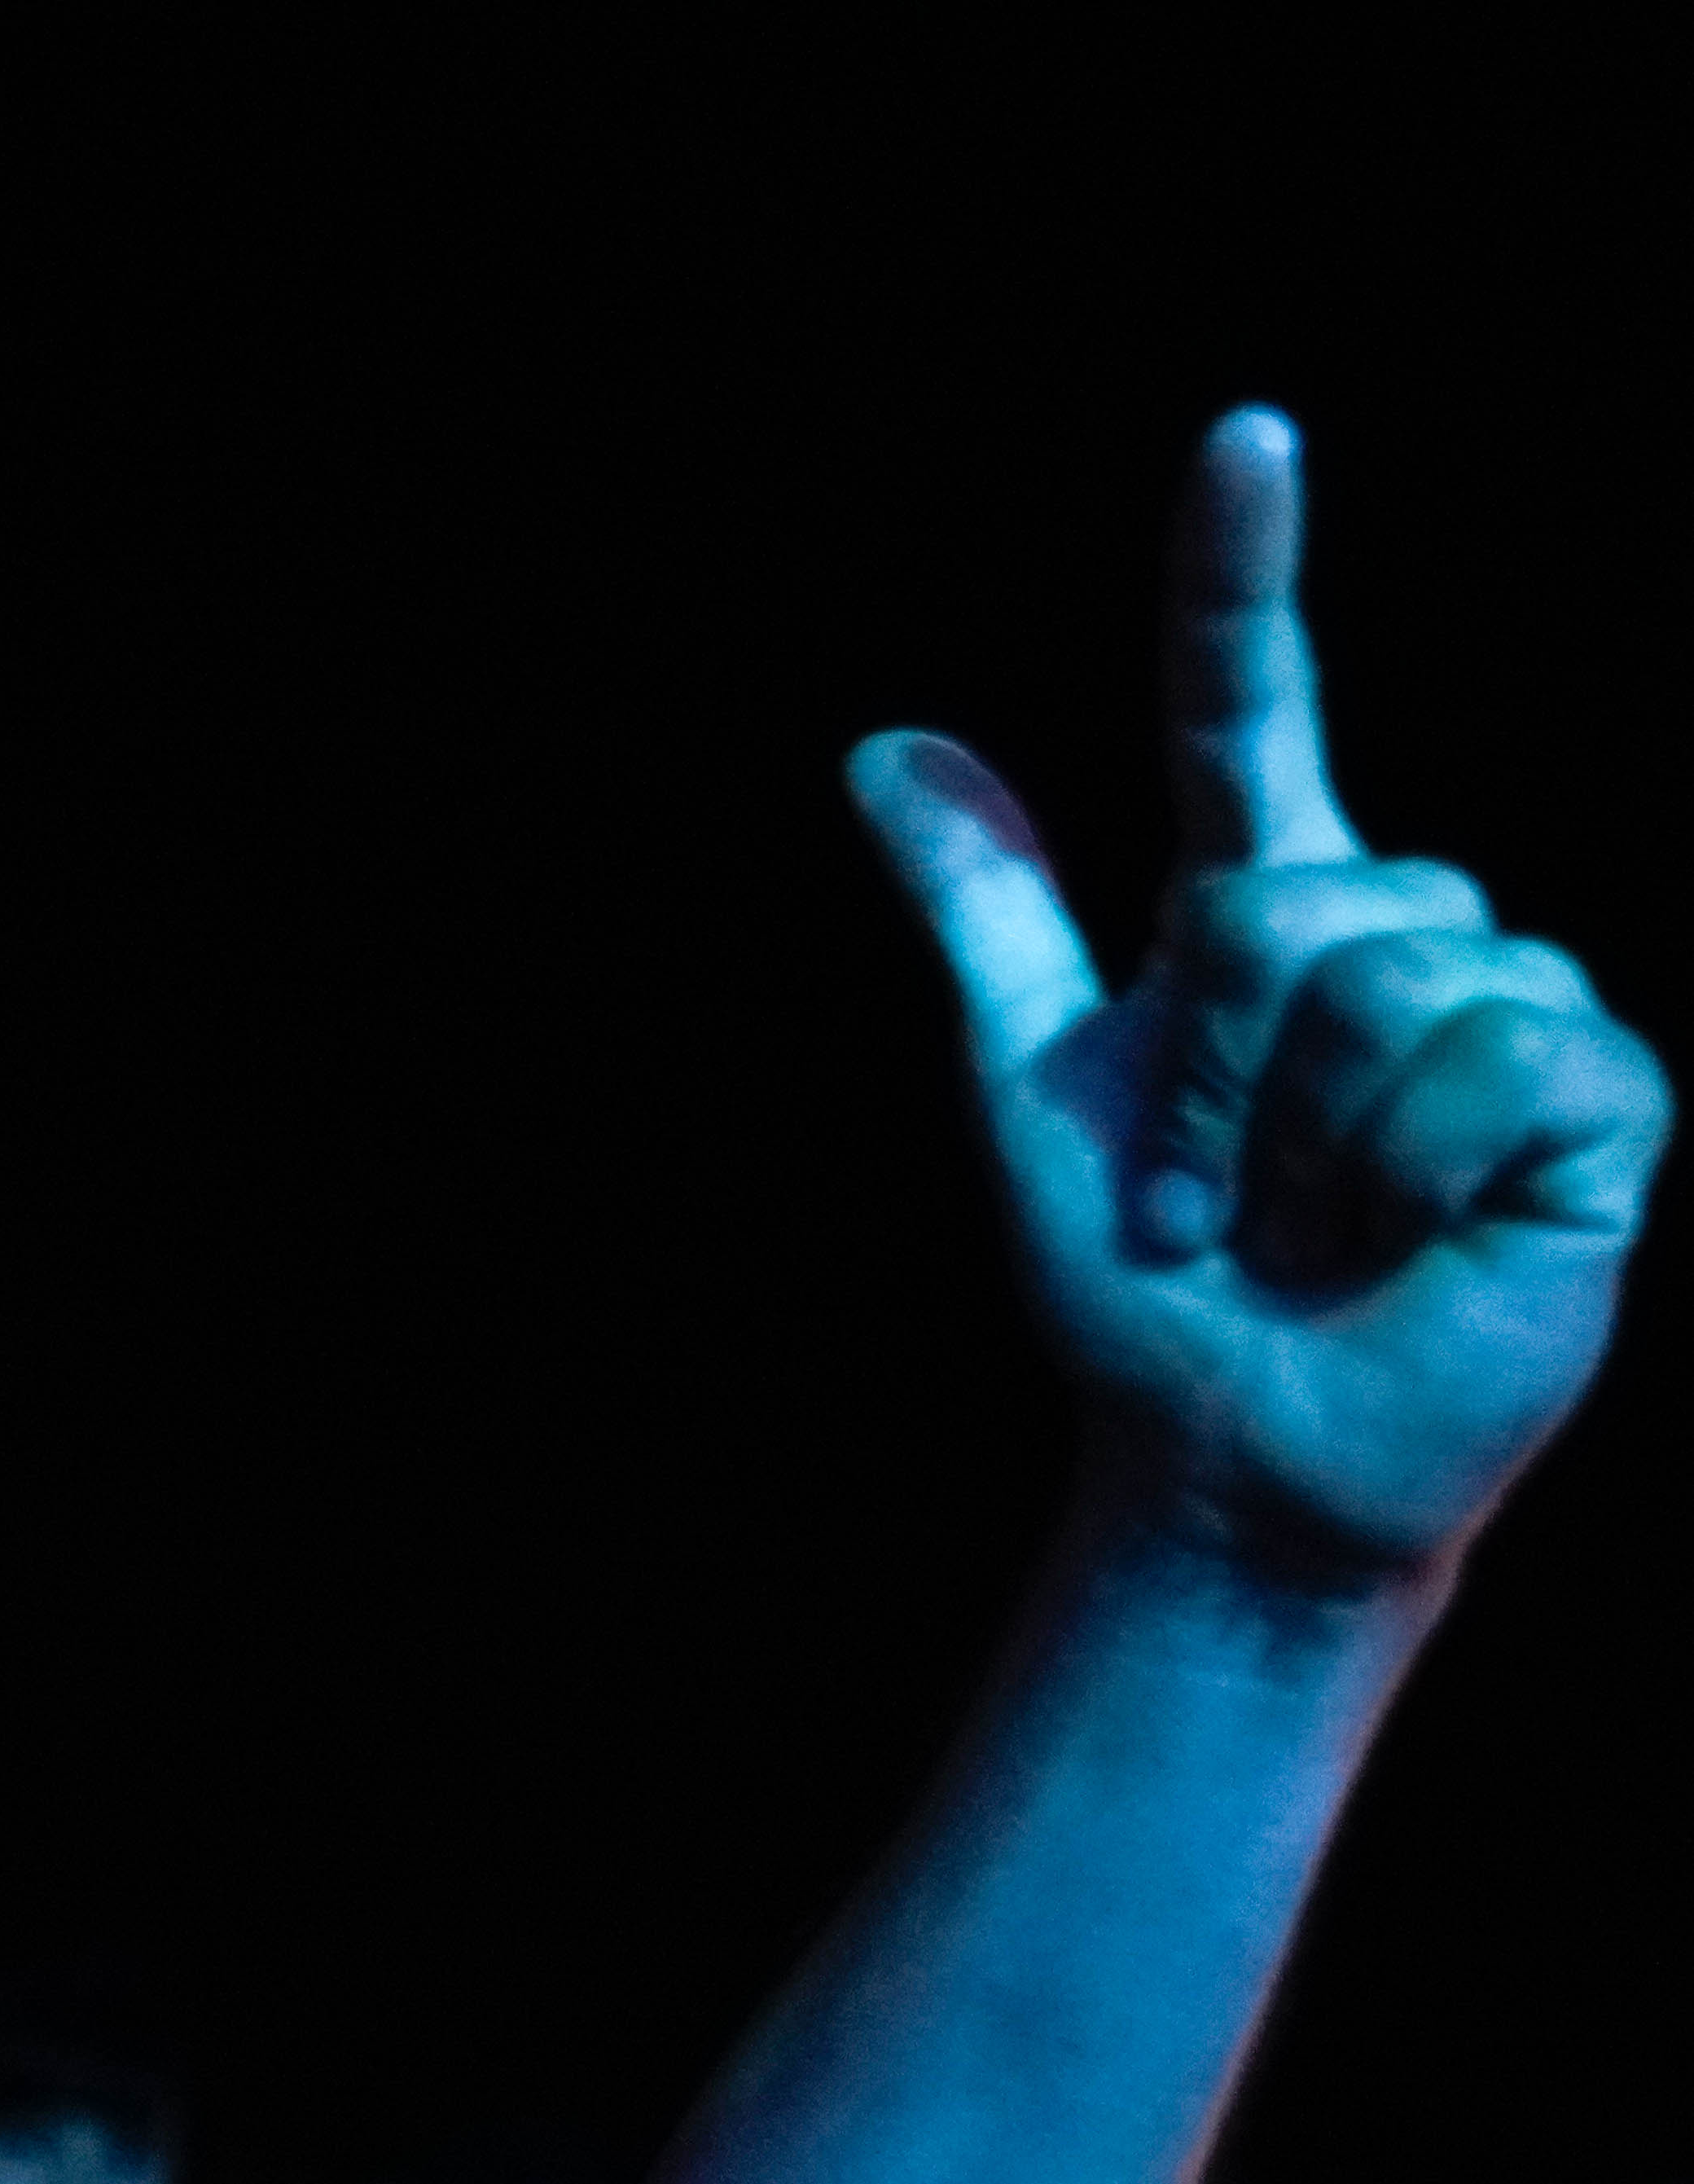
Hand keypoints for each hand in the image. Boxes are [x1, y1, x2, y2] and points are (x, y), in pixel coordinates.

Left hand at [849, 412, 1665, 1584]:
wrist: (1229, 1446)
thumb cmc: (1138, 1290)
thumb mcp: (1028, 1086)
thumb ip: (987, 914)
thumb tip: (886, 747)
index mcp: (1268, 906)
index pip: (1251, 703)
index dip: (1243, 571)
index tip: (1246, 431)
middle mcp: (1404, 929)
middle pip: (1281, 905)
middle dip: (1212, 1082)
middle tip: (1217, 1206)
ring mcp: (1518, 1002)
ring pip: (1383, 987)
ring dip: (1303, 1146)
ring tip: (1309, 1229)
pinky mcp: (1602, 1093)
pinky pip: (1484, 1065)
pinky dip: (1408, 1176)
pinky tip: (1414, 1234)